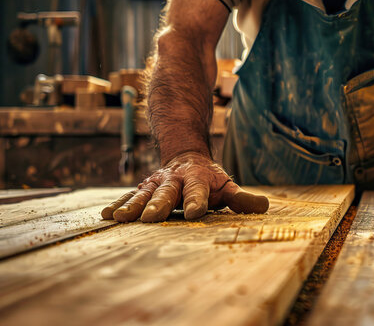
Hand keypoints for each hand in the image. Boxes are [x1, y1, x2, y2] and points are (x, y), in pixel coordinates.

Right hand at [102, 152, 268, 221]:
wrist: (184, 157)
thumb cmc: (209, 180)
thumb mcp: (227, 186)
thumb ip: (242, 199)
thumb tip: (265, 207)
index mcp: (197, 179)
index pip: (199, 191)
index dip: (198, 201)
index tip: (197, 212)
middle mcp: (174, 181)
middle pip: (166, 193)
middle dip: (159, 204)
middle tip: (152, 217)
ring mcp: (155, 184)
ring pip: (143, 194)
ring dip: (132, 206)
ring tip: (121, 218)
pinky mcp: (142, 189)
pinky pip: (127, 197)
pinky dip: (117, 205)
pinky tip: (106, 216)